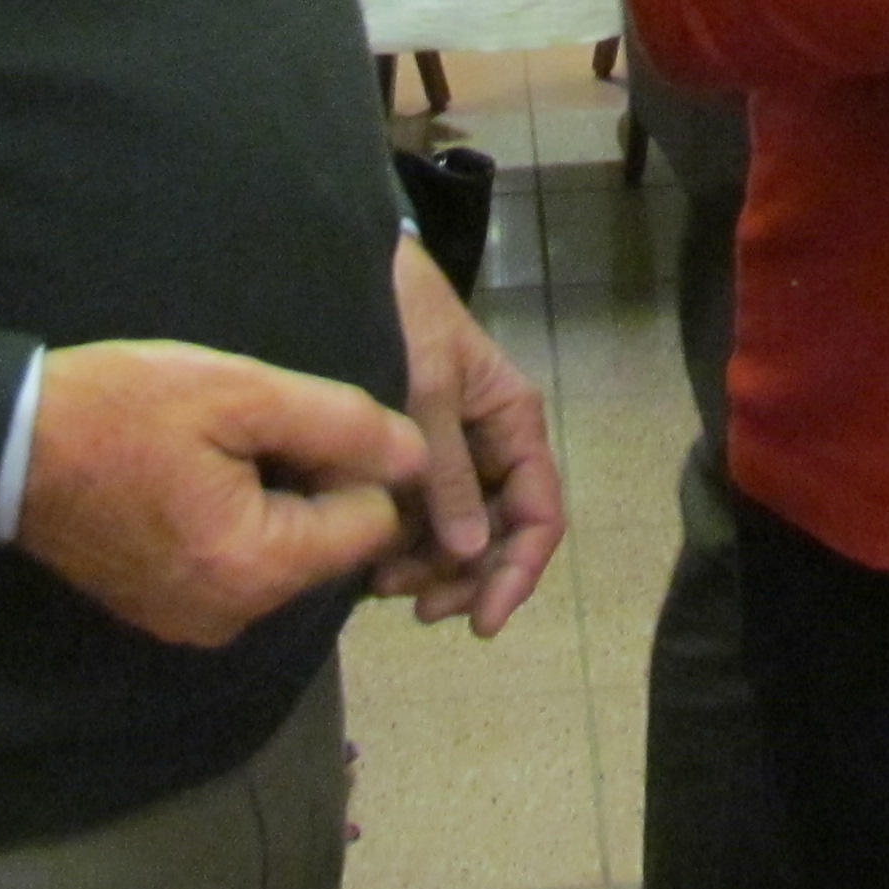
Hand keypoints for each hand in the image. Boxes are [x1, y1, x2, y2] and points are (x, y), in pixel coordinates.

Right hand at [14, 340, 423, 648]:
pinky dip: (238, 528)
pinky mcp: (169, 616)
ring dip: (276, 505)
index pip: (372, 525)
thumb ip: (339, 425)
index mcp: (258, 565)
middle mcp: (235, 616)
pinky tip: (195, 481)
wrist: (8, 448)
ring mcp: (196, 624)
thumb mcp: (240, 392)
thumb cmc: (123, 408)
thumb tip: (418, 455)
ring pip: (287, 558)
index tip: (308, 422)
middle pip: (329, 547)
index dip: (358, 464)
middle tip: (258, 428)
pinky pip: (241, 573)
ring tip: (219, 450)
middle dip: (316, 486)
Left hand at [367, 235, 565, 637]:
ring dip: (431, 570)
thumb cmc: (402, 316)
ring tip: (384, 587)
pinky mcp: (411, 458)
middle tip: (418, 607)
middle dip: (466, 578)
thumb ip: (447, 470)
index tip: (482, 620)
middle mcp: (490, 444)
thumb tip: (471, 552)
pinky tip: (373, 564)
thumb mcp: (427, 388)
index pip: (539, 513)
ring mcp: (452, 453)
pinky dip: (405, 546)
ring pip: (460, 534)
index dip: (518, 572)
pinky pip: (421, 516)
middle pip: (501, 535)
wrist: (349, 268)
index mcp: (513, 420)